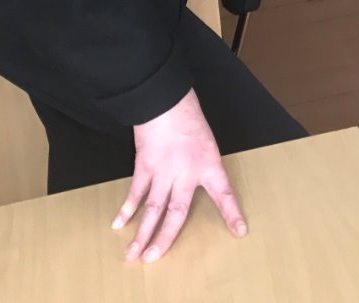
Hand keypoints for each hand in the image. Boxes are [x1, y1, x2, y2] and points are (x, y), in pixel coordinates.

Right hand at [114, 90, 245, 263]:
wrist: (166, 99)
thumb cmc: (188, 116)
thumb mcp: (206, 141)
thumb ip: (201, 165)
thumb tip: (191, 183)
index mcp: (209, 164)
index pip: (225, 194)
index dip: (232, 214)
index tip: (240, 231)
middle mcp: (186, 173)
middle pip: (176, 212)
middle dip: (166, 238)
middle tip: (155, 258)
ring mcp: (163, 171)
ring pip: (152, 209)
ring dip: (141, 233)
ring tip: (133, 254)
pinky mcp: (145, 165)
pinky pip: (135, 192)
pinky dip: (127, 208)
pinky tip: (119, 223)